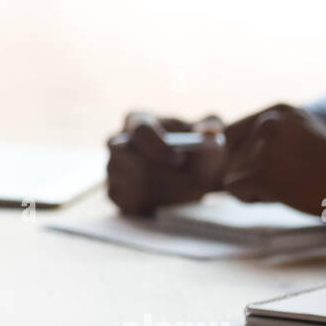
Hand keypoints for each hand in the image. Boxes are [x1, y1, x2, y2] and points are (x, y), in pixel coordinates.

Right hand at [106, 112, 226, 215]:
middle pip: (117, 151)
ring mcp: (114, 167)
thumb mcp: (210, 137)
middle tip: (171, 178)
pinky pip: (121, 200)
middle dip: (144, 166)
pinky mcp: (116, 191)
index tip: (180, 158)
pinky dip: (143, 205)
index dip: (157, 144)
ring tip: (176, 189)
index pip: (139, 129)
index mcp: (139, 120)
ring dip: (148, 187)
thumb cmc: (199, 151)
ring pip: (117, 177)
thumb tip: (208, 130)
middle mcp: (119, 141)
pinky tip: (163, 203)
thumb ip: (211, 129)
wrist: (195, 178)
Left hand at [222, 103, 325, 221]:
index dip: (244, 155)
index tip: (271, 164)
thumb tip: (216, 134)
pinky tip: (282, 193)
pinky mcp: (262, 172)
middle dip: (247, 170)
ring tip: (289, 183)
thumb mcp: (298, 133)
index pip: (231, 132)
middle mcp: (267, 122)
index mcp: (276, 110)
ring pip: (232, 173)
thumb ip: (265, 133)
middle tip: (283, 175)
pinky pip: (235, 189)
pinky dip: (252, 198)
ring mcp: (264, 147)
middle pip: (229, 153)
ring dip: (255, 186)